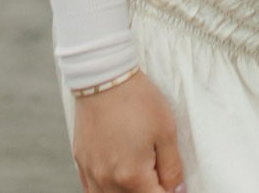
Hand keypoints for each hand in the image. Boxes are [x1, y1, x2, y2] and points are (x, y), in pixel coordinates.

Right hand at [74, 72, 184, 191]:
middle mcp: (107, 180)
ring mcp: (91, 172)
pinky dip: (107, 190)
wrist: (103, 76)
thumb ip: (172, 168)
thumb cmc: (138, 100)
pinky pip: (92, 189)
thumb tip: (177, 191)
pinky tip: (118, 179)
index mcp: (132, 176)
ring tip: (139, 177)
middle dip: (149, 191)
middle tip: (158, 176)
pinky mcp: (81, 161)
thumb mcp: (166, 131)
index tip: (174, 183)